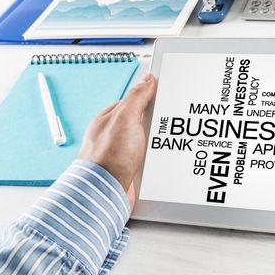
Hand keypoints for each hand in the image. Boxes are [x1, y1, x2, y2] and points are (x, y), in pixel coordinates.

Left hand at [79, 74, 156, 209]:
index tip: (166, 96)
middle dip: (157, 124)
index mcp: (109, 119)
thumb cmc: (107, 157)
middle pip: (144, 122)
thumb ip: (136, 97)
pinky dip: (158, 160)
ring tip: (169, 143)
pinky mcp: (131, 170)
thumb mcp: (125, 118)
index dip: (151, 98)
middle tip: (169, 123)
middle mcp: (115, 136)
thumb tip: (147, 80)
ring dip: (158, 144)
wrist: (105, 194)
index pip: (134, 102)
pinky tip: (163, 160)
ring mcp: (123, 154)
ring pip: (149, 142)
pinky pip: (150, 160)